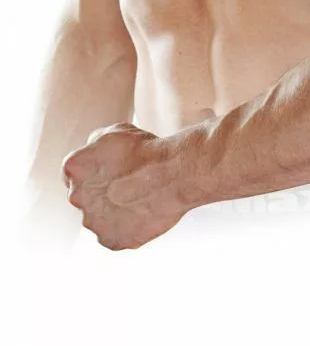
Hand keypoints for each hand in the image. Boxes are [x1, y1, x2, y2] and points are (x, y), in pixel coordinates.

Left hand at [62, 122, 188, 249]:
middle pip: (86, 197)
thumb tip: (92, 154)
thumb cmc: (148, 151)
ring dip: (115, 210)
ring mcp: (94, 222)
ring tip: (140, 198)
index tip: (114, 169)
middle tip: (129, 183)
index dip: (97, 170)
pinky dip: (128, 227)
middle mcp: (76, 197)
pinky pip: (116, 235)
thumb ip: (93, 144)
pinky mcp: (112, 240)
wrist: (173, 174)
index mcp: (73, 168)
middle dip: (104, 191)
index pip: (75, 173)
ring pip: (100, 217)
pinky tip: (143, 212)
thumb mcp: (115, 131)